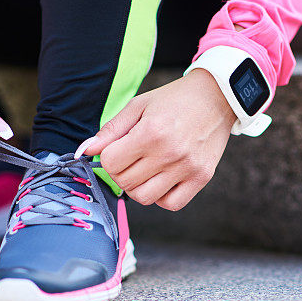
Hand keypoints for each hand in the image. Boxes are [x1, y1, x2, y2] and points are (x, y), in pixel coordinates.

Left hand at [82, 69, 236, 210]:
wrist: (217, 97)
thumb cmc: (174, 100)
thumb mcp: (138, 106)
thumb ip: (110, 130)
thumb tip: (84, 151)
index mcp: (151, 132)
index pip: (110, 162)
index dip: (108, 156)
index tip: (118, 148)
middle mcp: (169, 153)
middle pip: (125, 182)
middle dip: (120, 172)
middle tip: (131, 158)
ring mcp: (187, 168)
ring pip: (145, 198)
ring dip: (138, 186)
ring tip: (145, 169)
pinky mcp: (202, 177)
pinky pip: (171, 204)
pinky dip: (161, 197)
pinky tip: (162, 179)